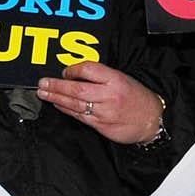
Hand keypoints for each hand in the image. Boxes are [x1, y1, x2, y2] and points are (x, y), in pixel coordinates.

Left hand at [34, 61, 165, 144]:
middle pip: (77, 89)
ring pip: (75, 104)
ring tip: (44, 93)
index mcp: (115, 80)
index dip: (73, 70)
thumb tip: (75, 73)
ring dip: (56, 98)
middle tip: (42, 83)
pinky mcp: (101, 125)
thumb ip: (101, 76)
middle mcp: (109, 95)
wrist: (152, 120)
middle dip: (56, 86)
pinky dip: (66, 110)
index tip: (64, 71)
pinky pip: (79, 116)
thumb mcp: (122, 79)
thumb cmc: (136, 97)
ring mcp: (104, 112)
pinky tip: (57, 105)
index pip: (89, 70)